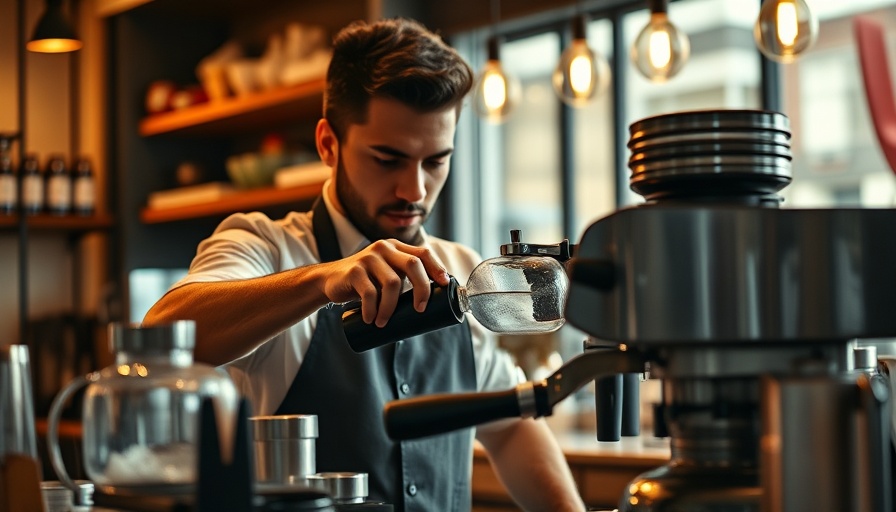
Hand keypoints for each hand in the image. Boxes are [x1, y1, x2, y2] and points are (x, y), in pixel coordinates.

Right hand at [319, 239, 450, 326]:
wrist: (329, 281)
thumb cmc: (365, 282)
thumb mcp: (386, 275)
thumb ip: (404, 280)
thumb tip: (433, 306)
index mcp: (396, 248)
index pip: (423, 253)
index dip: (437, 268)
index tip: (444, 285)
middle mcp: (384, 248)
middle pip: (413, 264)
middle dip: (422, 288)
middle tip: (420, 309)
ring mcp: (369, 258)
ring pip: (392, 283)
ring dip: (391, 308)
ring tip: (384, 322)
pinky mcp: (354, 271)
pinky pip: (369, 292)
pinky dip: (372, 309)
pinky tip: (371, 319)